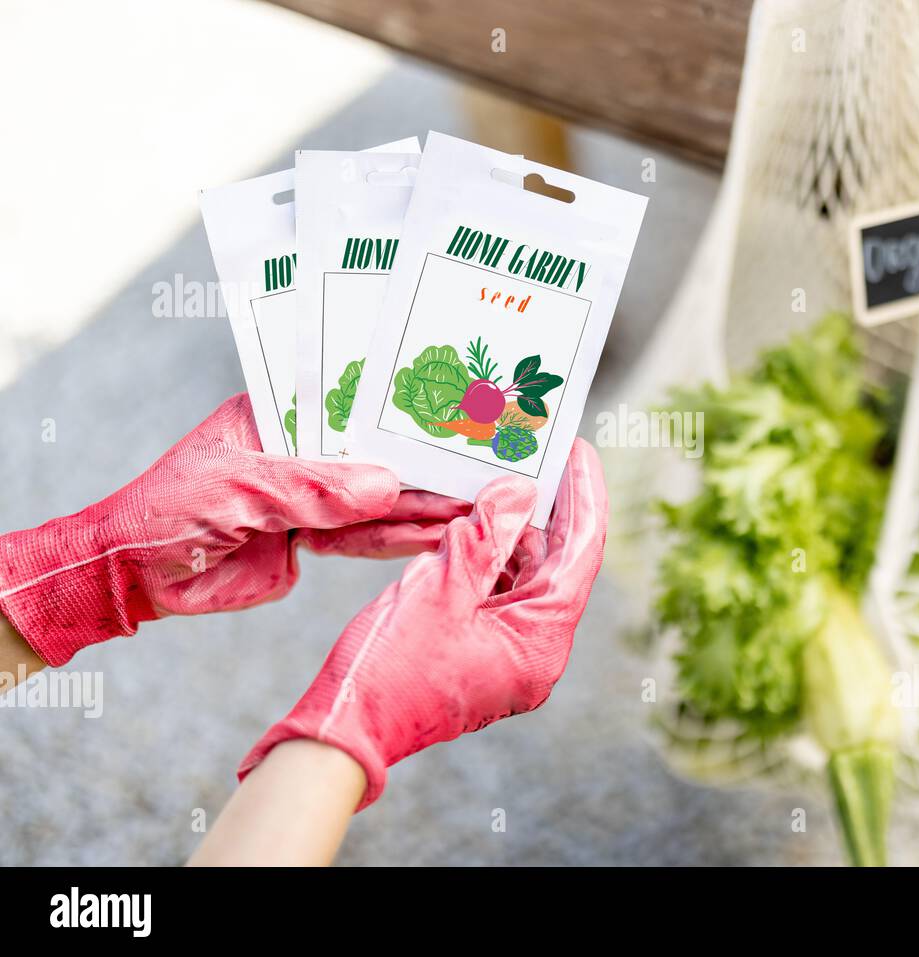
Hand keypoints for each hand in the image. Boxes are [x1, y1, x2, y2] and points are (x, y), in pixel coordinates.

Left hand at [0, 394, 464, 666]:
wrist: (132, 580)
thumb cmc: (165, 512)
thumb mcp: (237, 490)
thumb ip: (312, 488)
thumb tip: (388, 486)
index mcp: (279, 413)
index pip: (350, 401)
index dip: (399, 406)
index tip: (449, 410)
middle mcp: (302, 449)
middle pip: (374, 451)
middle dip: (422, 460)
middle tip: (479, 465)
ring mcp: (310, 493)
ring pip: (376, 497)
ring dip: (421, 504)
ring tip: (475, 502)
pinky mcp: (313, 536)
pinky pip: (363, 536)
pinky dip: (400, 536)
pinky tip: (439, 533)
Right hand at [238, 439, 607, 809]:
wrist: (343, 736)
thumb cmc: (388, 670)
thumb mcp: (439, 589)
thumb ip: (487, 536)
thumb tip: (521, 492)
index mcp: (541, 643)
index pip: (581, 555)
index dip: (583, 496)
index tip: (578, 449)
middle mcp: (537, 654)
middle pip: (557, 565)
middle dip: (548, 508)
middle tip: (540, 454)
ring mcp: (510, 659)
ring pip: (525, 579)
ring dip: (514, 532)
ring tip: (504, 478)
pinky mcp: (482, 656)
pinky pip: (497, 597)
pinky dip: (489, 559)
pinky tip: (474, 523)